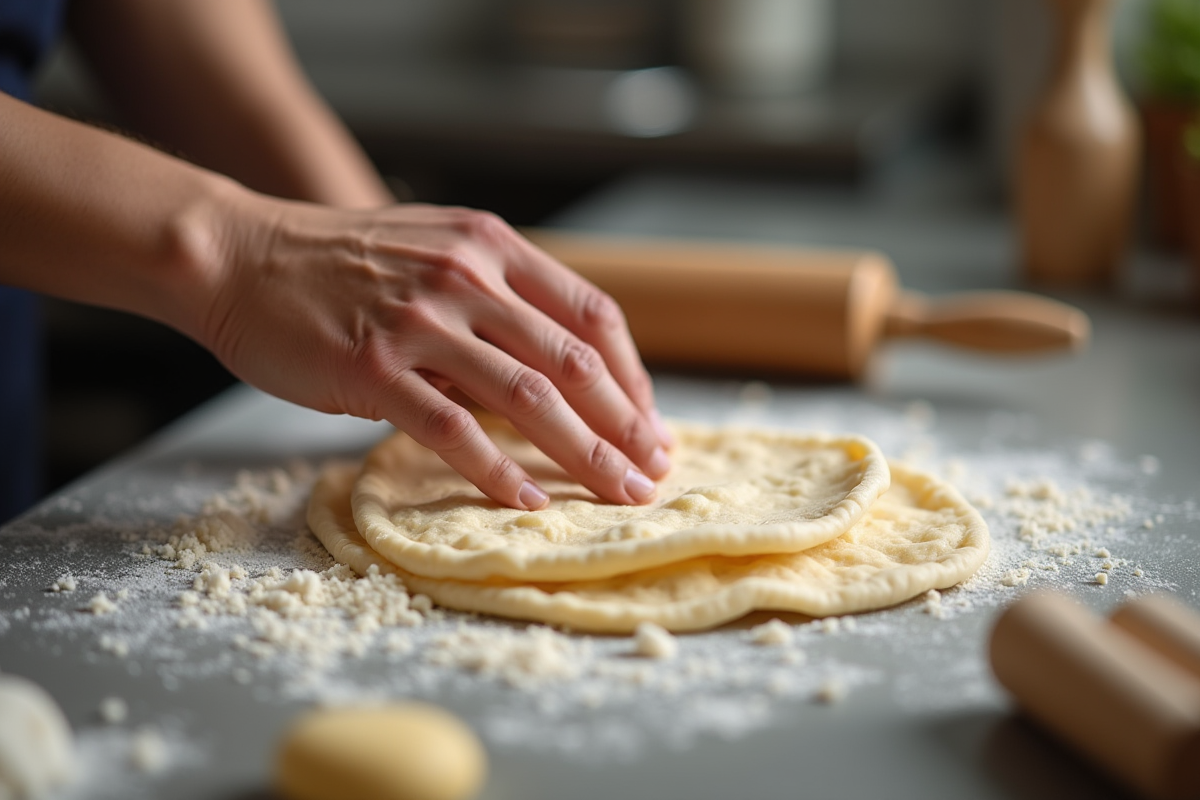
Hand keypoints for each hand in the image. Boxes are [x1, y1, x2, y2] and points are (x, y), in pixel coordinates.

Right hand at [200, 197, 672, 509]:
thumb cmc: (341, 264)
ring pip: (528, 398)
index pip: (592, 315)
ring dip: (582, 454)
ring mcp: (421, 321)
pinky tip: (528, 502)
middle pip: (574, 363)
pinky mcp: (373, 366)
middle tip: (652, 475)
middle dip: (624, 427)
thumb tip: (555, 376)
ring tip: (616, 495)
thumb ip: (496, 299)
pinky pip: (453, 428)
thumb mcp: (434, 250)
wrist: (241, 256)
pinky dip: (497, 470)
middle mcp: (468, 277)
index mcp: (492, 247)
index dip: (633, 377)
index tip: (650, 424)